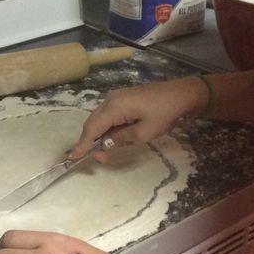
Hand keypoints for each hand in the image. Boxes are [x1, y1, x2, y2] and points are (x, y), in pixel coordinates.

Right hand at [69, 77, 207, 160]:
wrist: (180, 94)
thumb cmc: (164, 113)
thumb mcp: (144, 132)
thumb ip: (121, 139)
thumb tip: (105, 143)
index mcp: (114, 107)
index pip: (92, 128)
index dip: (82, 144)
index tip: (73, 157)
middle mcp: (110, 99)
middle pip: (93, 123)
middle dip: (90, 141)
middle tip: (99, 159)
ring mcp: (116, 96)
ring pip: (99, 119)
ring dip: (99, 135)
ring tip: (105, 151)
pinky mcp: (123, 97)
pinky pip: (108, 114)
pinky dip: (106, 127)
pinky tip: (113, 137)